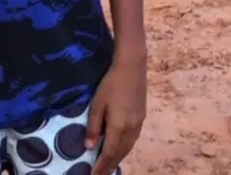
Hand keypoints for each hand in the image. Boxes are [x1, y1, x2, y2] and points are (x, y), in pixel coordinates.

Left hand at [86, 57, 146, 174]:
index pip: (109, 153)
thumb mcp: (97, 103)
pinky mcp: (142, 117)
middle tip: (100, 174)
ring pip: (128, 148)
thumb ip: (93, 126)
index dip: (101, 166)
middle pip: (120, 153)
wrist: (132, 67)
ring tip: (108, 165)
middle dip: (109, 165)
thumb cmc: (111, 83)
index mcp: (119, 127)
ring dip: (118, 158)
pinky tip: (120, 148)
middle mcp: (131, 130)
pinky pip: (133, 140)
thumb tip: (89, 147)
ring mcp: (138, 124)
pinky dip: (125, 149)